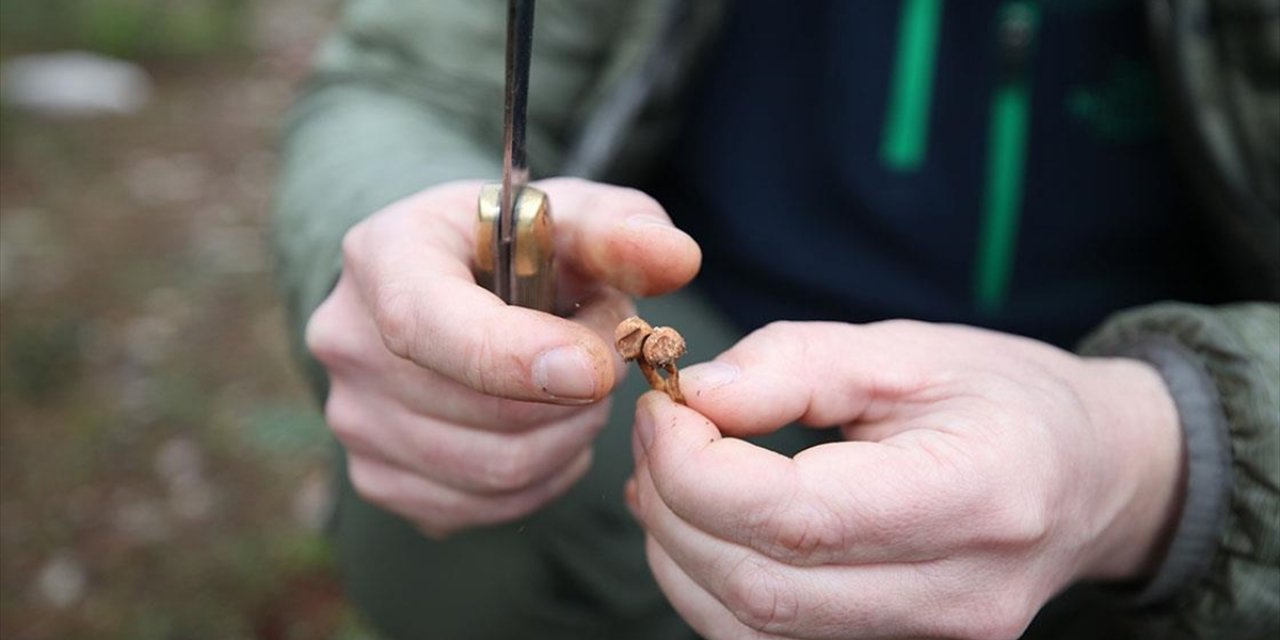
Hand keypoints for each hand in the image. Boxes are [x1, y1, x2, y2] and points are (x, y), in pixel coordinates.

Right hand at [307, 178, 699, 536]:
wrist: (450, 283)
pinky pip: (484, 506)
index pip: (428, 324)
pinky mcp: (377, 478)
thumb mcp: (568, 215)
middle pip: (483, 410)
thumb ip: (623, 230)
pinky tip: (548, 428)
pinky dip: (541, 477)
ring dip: (568, 436)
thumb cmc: (516, 246)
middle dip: (575, 392)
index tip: (596, 370)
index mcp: (382, 257)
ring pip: (495, 468)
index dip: (515, 358)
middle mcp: (347, 342)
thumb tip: (678, 258)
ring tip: (577, 388)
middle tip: (602, 356)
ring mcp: (355, 420)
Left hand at [627, 320, 1184, 638]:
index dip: (698, 469)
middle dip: (675, 508)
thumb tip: (693, 394)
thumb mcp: (905, 351)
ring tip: (669, 478)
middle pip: (763, 590)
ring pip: (752, 635)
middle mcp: (957, 596)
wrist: (1092, 475)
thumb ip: (793, 366)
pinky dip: (713, 591)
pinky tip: (702, 528)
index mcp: (972, 498)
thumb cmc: (1004, 398)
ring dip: (681, 556)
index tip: (666, 410)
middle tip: (657, 436)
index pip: (798, 519)